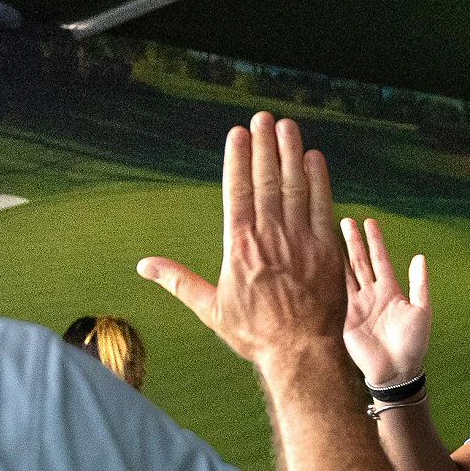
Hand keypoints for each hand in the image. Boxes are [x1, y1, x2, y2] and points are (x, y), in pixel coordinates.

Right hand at [139, 112, 345, 364]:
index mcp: (239, 247)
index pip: (238, 191)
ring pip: (294, 186)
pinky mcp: (326, 249)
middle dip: (264, 145)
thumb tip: (143, 266)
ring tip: (286, 127)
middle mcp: (269, 237)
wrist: (301, 352)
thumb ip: (178, 281)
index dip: (239, 159)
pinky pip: (322, 206)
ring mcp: (300, 241)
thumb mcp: (211, 309)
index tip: (238, 133)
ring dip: (290, 153)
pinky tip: (314, 159)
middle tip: (263, 118)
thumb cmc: (255, 334)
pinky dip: (319, 180)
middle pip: (266, 180)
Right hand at [340, 218, 430, 388]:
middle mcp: (372, 294)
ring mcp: (357, 305)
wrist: (396, 370)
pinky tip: (322, 263)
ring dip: (340, 255)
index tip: (369, 222)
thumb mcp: (422, 311)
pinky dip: (330, 278)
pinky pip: (338, 293)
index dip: (375, 241)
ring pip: (347, 274)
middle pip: (360, 261)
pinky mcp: (346, 317)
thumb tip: (420, 257)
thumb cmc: (414, 343)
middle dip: (353, 241)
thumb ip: (419, 285)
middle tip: (346, 220)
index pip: (380, 259)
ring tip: (330, 235)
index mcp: (390, 290)